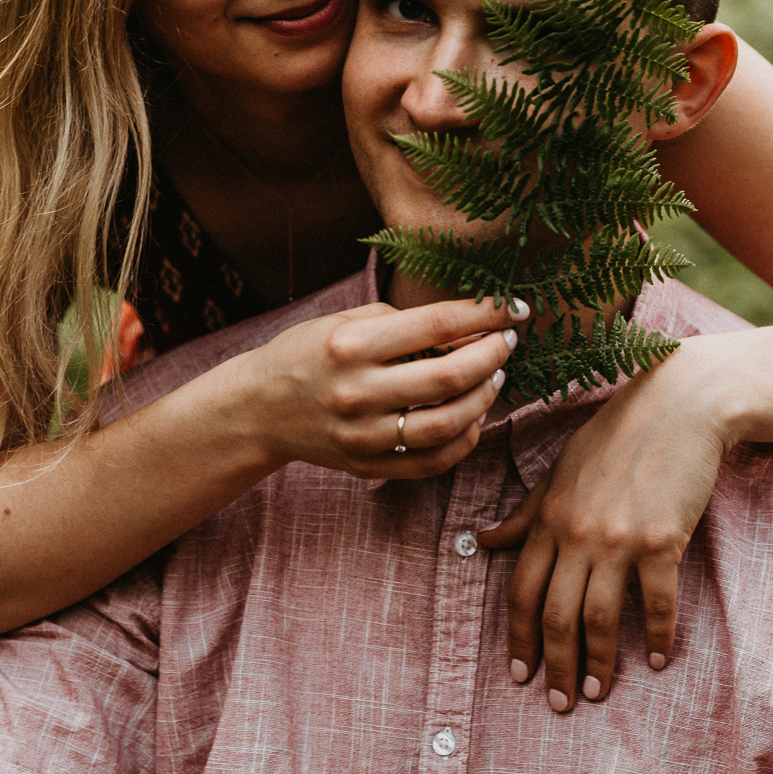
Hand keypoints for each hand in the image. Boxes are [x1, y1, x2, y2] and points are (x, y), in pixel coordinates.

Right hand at [230, 297, 523, 479]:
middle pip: (450, 375)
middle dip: (494, 354)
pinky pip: (431, 461)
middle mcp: (357, 390)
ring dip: (485, 398)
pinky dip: (464, 440)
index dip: (485, 315)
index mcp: (352, 344)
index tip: (514, 308)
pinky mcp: (367, 465)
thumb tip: (465, 328)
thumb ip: (401, 322)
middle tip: (508, 342)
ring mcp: (363, 434)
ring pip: (448, 422)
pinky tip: (472, 418)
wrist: (258, 408)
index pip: (437, 324)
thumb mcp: (343, 321)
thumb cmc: (306, 353)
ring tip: (494, 378)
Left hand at [478, 336, 735, 709]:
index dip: (517, 637)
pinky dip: (658, 636)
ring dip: (598, 663)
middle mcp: (577, 533)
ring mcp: (619, 539)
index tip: (520, 673)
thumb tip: (482, 540)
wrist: (678, 406)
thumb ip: (525, 513)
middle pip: (556, 615)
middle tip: (560, 702)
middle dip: (555, 665)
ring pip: (599, 618)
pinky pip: (657, 604)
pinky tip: (659, 659)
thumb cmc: (617, 435)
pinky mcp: (663, 541)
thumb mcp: (560, 470)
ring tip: (598, 692)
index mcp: (549, 517)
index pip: (521, 590)